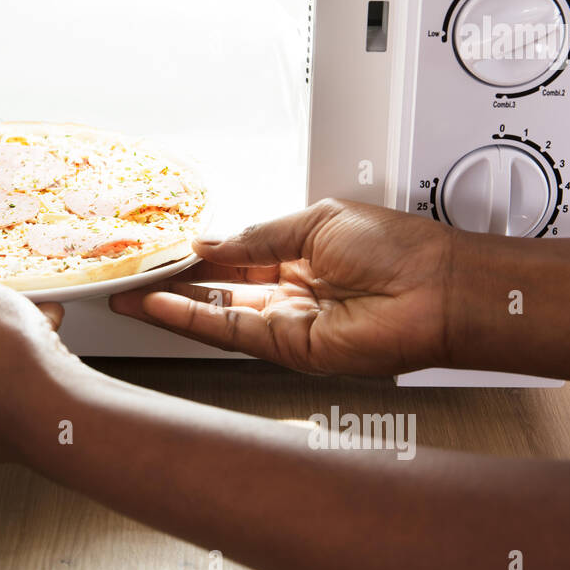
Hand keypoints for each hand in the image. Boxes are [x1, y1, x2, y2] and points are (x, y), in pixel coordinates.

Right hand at [110, 199, 455, 375]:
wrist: (440, 289)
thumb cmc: (401, 250)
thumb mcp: (316, 222)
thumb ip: (256, 238)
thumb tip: (210, 243)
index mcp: (298, 256)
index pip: (233, 259)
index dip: (194, 256)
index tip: (160, 251)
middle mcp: (289, 292)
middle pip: (217, 291)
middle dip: (171, 285)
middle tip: (129, 277)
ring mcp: (287, 323)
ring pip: (215, 315)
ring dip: (170, 306)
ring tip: (130, 294)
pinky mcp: (290, 348)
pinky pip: (231, 331)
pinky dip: (193, 321)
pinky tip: (162, 307)